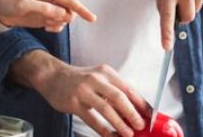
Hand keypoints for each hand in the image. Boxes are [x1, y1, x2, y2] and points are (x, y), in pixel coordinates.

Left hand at [0, 0, 95, 31]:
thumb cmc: (6, 1)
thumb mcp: (23, 5)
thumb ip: (44, 9)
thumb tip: (63, 14)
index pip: (69, 0)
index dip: (81, 9)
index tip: (92, 19)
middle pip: (68, 10)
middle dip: (65, 19)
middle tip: (50, 23)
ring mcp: (46, 8)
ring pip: (63, 18)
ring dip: (59, 24)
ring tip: (45, 26)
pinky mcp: (41, 17)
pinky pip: (55, 23)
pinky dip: (54, 27)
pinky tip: (46, 28)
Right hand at [11, 50, 145, 135]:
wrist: (52, 76)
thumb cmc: (79, 80)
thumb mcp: (99, 78)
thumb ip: (114, 92)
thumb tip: (134, 111)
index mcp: (106, 73)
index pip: (129, 89)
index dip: (141, 104)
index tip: (150, 116)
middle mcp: (96, 79)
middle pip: (119, 97)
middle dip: (132, 113)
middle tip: (141, 125)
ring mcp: (83, 91)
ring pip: (106, 109)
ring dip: (119, 123)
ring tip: (128, 134)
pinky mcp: (73, 103)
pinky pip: (91, 119)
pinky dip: (103, 129)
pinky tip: (110, 136)